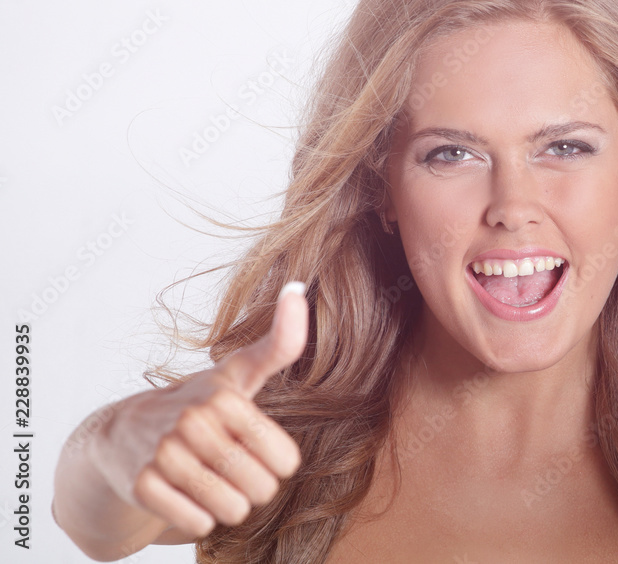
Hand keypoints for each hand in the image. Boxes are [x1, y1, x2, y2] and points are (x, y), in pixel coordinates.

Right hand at [92, 282, 308, 536]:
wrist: (123, 434)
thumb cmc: (199, 403)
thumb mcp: (239, 372)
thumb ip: (279, 342)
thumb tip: (299, 288)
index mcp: (225, 397)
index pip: (285, 460)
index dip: (277, 464)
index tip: (259, 449)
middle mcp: (193, 422)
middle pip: (260, 488)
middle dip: (253, 487)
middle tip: (232, 467)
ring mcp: (164, 454)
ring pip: (231, 509)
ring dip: (228, 504)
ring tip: (212, 480)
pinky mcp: (142, 486)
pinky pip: (198, 524)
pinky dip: (199, 518)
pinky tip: (187, 495)